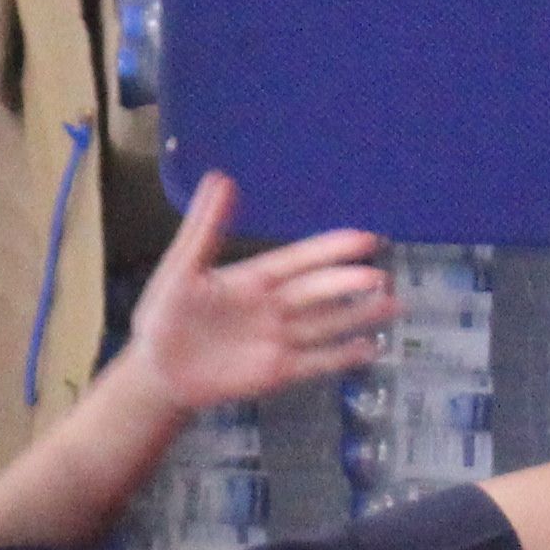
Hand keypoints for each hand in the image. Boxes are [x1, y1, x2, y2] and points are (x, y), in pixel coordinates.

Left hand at [121, 175, 389, 411]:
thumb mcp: (182, 267)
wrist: (156, 370)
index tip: (367, 238)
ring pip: (327, 325)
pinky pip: (315, 362)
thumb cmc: (165, 315)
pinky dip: (342, 356)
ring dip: (359, 316)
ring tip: (393, 305)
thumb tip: (220, 177)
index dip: (332, 249)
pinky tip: (370, 348)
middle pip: (319, 293)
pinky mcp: (276, 372)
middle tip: (382, 277)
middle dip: (350, 284)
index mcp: (254, 279)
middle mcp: (274, 307)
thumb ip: (205, 226)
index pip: (300, 260)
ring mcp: (278, 340)